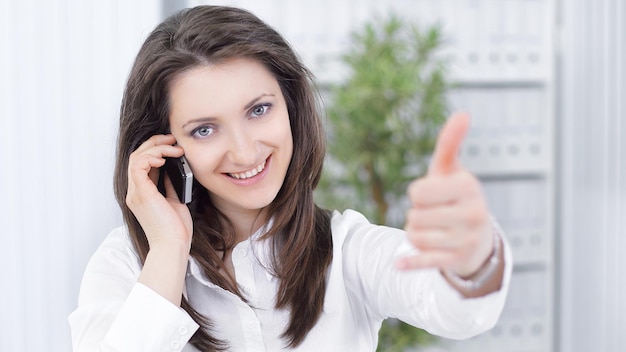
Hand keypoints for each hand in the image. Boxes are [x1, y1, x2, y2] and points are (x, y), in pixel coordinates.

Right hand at [126, 134, 192, 248]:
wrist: (173, 246)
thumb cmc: (176, 229)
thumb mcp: (174, 200)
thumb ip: (170, 185)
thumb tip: (173, 170)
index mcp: (142, 194)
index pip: (141, 163)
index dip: (155, 149)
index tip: (173, 144)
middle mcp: (135, 192)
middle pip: (136, 157)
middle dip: (154, 143)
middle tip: (172, 139)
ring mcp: (136, 193)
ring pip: (136, 158)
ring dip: (156, 148)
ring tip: (174, 147)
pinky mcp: (141, 194)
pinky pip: (138, 166)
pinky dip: (151, 157)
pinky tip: (164, 158)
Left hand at [397, 113, 493, 277]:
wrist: (479, 237)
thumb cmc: (456, 196)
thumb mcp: (452, 170)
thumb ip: (450, 143)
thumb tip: (463, 114)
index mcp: (468, 187)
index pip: (418, 192)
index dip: (418, 194)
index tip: (430, 195)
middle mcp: (472, 214)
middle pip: (415, 216)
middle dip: (416, 215)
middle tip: (433, 214)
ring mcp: (465, 240)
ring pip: (414, 237)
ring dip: (415, 234)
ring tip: (432, 229)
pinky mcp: (456, 261)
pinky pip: (422, 261)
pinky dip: (409, 263)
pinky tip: (397, 265)